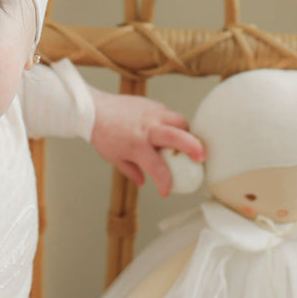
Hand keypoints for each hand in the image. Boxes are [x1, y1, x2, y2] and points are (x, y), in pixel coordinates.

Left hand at [88, 88, 204, 196]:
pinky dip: (174, 125)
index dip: (165, 183)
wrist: (95, 109)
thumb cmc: (104, 135)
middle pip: (177, 136)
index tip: (166, 192)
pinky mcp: (154, 105)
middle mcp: (147, 129)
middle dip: (193, 147)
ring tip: (188, 145)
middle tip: (201, 158)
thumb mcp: (115, 158)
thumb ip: (131, 171)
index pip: (157, 168)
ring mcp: (152, 114)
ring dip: (187, 133)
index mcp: (137, 146)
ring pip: (179, 121)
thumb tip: (143, 183)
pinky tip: (169, 132)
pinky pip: (170, 115)